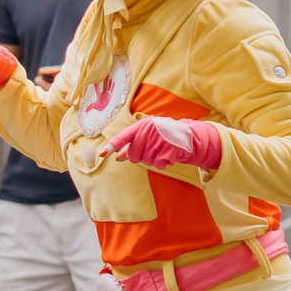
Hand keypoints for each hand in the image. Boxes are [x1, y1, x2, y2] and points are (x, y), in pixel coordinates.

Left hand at [108, 115, 222, 172]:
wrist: (188, 135)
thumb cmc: (162, 136)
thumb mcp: (146, 135)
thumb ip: (132, 145)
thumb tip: (117, 157)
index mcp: (140, 126)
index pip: (122, 138)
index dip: (111, 147)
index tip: (102, 155)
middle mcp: (148, 131)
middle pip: (133, 155)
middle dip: (141, 157)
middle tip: (152, 149)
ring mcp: (159, 139)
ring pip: (146, 161)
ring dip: (153, 160)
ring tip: (161, 150)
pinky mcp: (169, 148)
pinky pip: (158, 164)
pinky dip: (163, 164)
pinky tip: (168, 156)